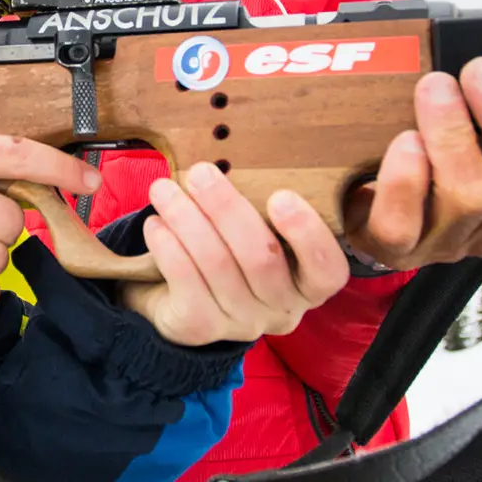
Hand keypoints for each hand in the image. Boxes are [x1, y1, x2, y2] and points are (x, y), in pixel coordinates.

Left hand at [119, 162, 351, 346]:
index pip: (326, 269)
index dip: (307, 233)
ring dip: (187, 219)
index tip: (280, 195)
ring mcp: (241, 322)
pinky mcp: (201, 328)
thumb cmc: (230, 250)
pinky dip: (168, 247)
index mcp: (308, 283)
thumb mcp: (257, 231)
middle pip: (262, 258)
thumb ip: (263, 208)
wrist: (179, 300)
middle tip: (200, 173)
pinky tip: (155, 225)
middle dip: (227, 208)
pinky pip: (186, 282)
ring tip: (164, 189)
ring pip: (217, 265)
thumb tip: (245, 153)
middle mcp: (281, 308)